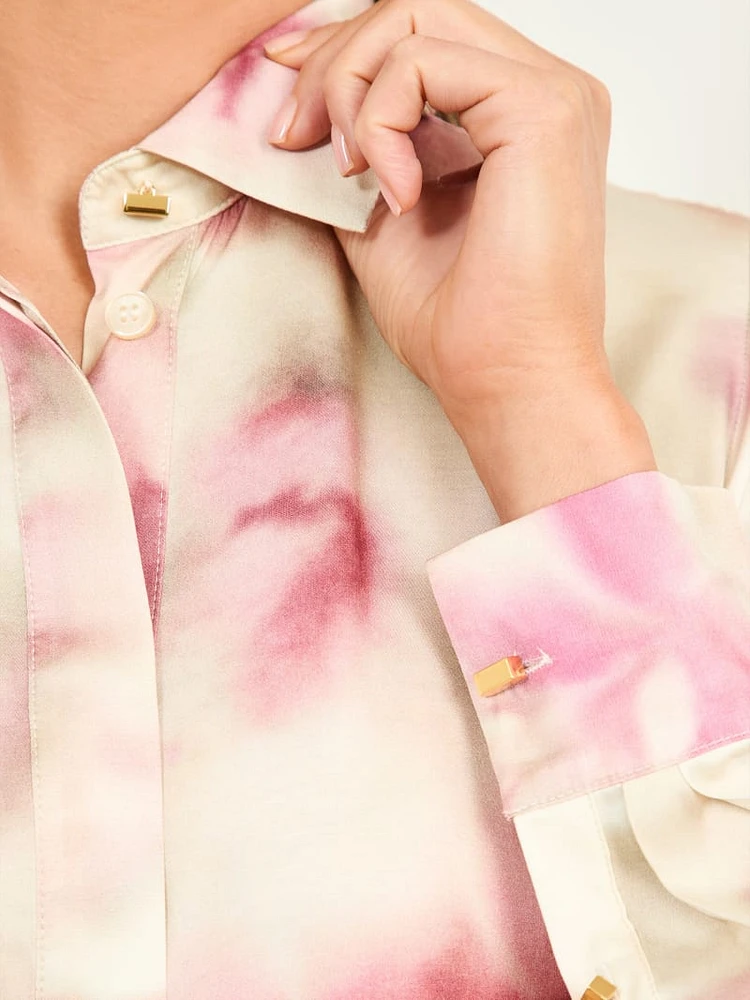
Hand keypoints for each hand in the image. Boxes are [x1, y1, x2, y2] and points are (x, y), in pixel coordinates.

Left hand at [264, 0, 655, 519]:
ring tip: (349, 171)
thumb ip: (359, 150)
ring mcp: (553, 95)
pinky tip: (391, 191)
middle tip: (295, 136)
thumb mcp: (379, 218)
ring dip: (351, 87)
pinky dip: (382, 120)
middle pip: (416, 10)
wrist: (506, 383)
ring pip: (417, 17)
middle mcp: (544, 93)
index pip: (423, 36)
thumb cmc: (459, 324)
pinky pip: (425, 62)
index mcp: (516, 117)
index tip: (286, 95)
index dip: (343, 48)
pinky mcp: (544, 110)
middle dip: (335, 61)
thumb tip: (301, 107)